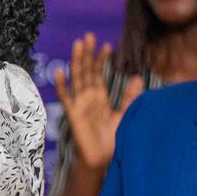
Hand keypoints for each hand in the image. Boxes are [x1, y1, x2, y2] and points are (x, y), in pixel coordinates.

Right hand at [50, 33, 143, 173]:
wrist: (105, 160)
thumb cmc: (114, 139)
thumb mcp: (126, 114)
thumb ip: (130, 96)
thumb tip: (137, 76)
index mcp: (100, 97)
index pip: (98, 73)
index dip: (101, 59)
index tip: (107, 45)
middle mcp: (88, 98)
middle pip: (86, 71)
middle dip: (87, 54)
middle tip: (88, 35)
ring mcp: (79, 105)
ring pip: (77, 78)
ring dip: (77, 61)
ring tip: (78, 44)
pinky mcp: (73, 114)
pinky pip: (66, 98)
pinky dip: (61, 85)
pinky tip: (60, 72)